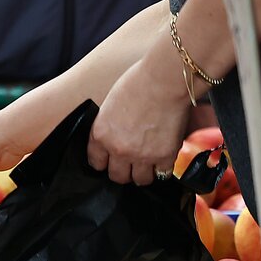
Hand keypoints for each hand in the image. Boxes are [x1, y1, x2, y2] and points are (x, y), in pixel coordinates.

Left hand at [87, 56, 191, 185]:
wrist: (163, 81)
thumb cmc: (137, 83)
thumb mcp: (110, 106)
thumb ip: (110, 127)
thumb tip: (117, 136)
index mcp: (100, 135)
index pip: (96, 162)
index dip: (105, 162)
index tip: (111, 160)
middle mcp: (118, 149)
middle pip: (117, 176)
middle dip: (124, 171)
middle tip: (131, 164)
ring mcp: (142, 155)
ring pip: (140, 180)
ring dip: (143, 173)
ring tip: (149, 164)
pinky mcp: (164, 156)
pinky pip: (162, 174)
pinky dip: (163, 168)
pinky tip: (164, 159)